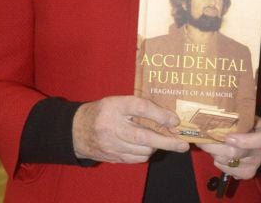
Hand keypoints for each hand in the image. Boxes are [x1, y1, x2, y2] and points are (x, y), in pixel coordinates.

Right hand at [72, 95, 189, 162]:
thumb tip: (168, 116)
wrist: (77, 130)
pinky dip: (146, 153)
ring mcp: (111, 144)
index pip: (140, 108)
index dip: (160, 114)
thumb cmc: (105, 111)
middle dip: (166, 142)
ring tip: (164, 141)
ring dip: (157, 147)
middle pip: (143, 136)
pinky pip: (136, 158)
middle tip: (183, 145)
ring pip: (142, 150)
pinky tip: (149, 147)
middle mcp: (112, 125)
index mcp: (115, 106)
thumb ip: (140, 106)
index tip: (175, 120)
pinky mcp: (112, 156)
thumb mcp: (119, 102)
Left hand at [196, 116, 260, 178]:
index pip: (260, 140)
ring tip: (209, 143)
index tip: (227, 137)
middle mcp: (260, 153)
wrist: (253, 138)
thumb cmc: (247, 125)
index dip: (243, 141)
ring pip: (226, 162)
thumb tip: (216, 114)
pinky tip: (218, 153)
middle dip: (215, 146)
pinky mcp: (245, 174)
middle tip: (203, 138)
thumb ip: (235, 117)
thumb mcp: (245, 117)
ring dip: (214, 152)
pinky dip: (218, 161)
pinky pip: (225, 169)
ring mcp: (253, 165)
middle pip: (235, 153)